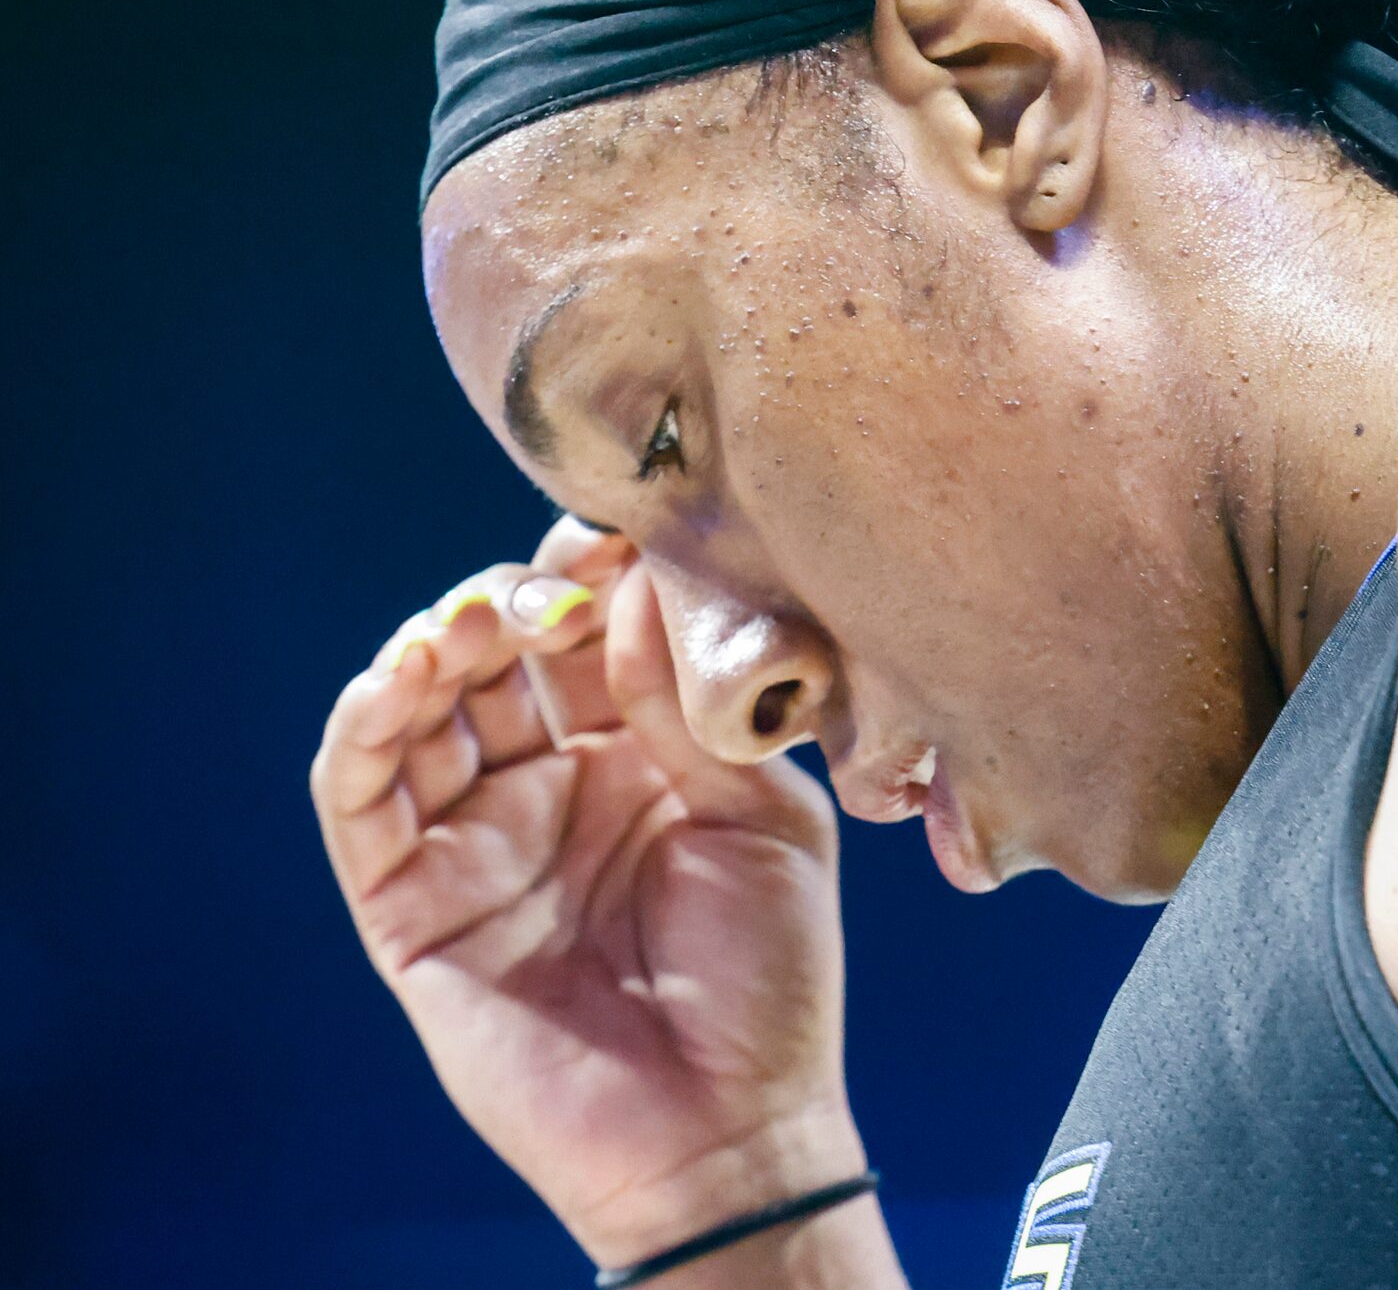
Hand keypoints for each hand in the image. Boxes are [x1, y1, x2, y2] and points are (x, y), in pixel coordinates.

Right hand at [311, 519, 880, 1270]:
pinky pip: (361, 802)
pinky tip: (400, 679)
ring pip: (421, 711)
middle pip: (500, 656)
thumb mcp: (758, 819)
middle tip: (548, 585)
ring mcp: (477, 839)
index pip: (592, 633)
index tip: (612, 538)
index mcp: (643, 750)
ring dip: (434, 646)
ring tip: (476, 622)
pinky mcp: (411, 903)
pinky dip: (364, 730)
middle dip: (514, 601)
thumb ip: (687, 710)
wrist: (725, 1125)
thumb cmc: (768, 977)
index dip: (590, 578)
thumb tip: (632, 588)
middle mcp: (553, 781)